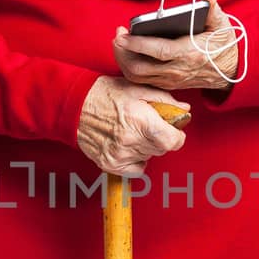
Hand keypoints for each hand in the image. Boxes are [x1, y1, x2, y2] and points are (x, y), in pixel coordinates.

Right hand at [76, 76, 190, 177]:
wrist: (74, 105)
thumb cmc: (103, 93)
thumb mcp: (136, 89)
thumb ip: (164, 100)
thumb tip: (184, 110)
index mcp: (141, 120)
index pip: (173, 141)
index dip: (177, 136)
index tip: (173, 130)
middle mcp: (131, 140)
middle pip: (162, 149)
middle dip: (160, 137)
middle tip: (148, 125)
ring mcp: (120, 154)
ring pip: (149, 157)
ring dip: (147, 147)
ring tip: (132, 131)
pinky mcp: (110, 164)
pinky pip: (136, 169)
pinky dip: (136, 160)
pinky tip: (127, 145)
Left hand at [112, 0, 238, 91]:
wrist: (230, 72)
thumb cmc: (223, 46)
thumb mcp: (222, 26)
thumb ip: (214, 12)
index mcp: (189, 54)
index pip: (158, 51)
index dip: (137, 44)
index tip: (123, 34)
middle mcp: (177, 70)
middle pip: (140, 68)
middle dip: (122, 52)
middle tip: (118, 36)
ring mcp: (171, 80)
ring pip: (137, 76)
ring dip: (123, 60)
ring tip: (119, 43)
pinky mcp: (167, 84)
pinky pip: (141, 80)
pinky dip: (130, 68)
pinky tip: (127, 54)